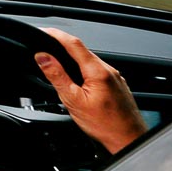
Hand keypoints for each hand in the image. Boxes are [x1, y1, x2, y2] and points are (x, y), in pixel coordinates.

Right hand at [35, 28, 147, 154]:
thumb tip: (42, 57)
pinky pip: (97, 71)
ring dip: (72, 60)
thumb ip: (57, 76)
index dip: (56, 35)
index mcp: (97, 71)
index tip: (43, 31)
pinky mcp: (116, 85)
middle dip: (62, 47)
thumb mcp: (73, 100)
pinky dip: (83, 70)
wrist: (129, 139)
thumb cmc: (105, 125)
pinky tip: (77, 82)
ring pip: (89, 61)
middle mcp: (109, 70)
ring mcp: (114, 77)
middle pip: (81, 51)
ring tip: (57, 65)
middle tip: (45, 48)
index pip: (73, 43)